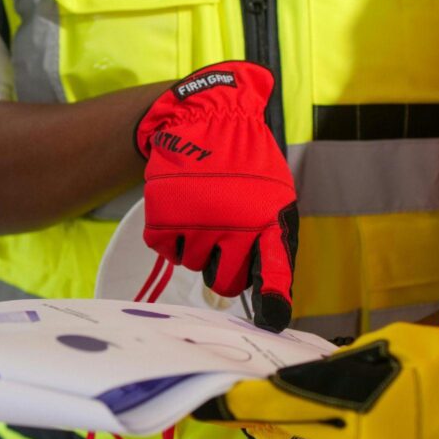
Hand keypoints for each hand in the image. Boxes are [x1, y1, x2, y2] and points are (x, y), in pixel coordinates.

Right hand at [135, 62, 297, 331]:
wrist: (207, 117)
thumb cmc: (247, 163)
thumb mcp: (275, 196)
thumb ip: (273, 242)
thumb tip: (271, 298)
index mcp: (267, 219)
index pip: (272, 268)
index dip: (271, 297)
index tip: (271, 321)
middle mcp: (232, 224)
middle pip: (225, 282)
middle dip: (223, 266)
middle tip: (224, 237)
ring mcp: (195, 221)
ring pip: (193, 265)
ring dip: (196, 246)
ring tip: (204, 211)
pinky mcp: (163, 215)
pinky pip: (165, 249)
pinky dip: (170, 236)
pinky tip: (182, 209)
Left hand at [194, 306, 438, 438]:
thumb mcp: (393, 346)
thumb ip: (342, 365)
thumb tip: (299, 376)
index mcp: (360, 401)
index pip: (289, 402)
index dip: (250, 402)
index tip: (217, 401)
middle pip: (306, 429)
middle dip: (293, 414)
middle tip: (282, 401)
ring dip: (342, 431)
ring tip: (383, 409)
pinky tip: (399, 433)